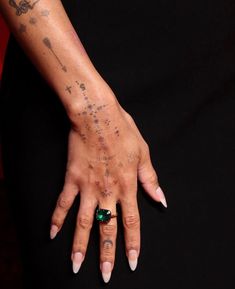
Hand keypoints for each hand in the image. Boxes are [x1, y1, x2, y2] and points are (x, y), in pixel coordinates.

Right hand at [49, 83, 166, 282]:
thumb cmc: (122, 131)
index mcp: (128, 185)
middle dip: (107, 253)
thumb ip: (151, 179)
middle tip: (105, 275)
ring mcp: (88, 187)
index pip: (132, 221)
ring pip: (84, 222)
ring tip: (77, 265)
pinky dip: (57, 219)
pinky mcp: (72, 179)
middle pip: (108, 228)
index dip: (133, 242)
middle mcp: (108, 191)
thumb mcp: (143, 153)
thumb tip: (161, 199)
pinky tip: (51, 234)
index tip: (132, 260)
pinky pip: (63, 203)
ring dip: (80, 246)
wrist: (97, 116)